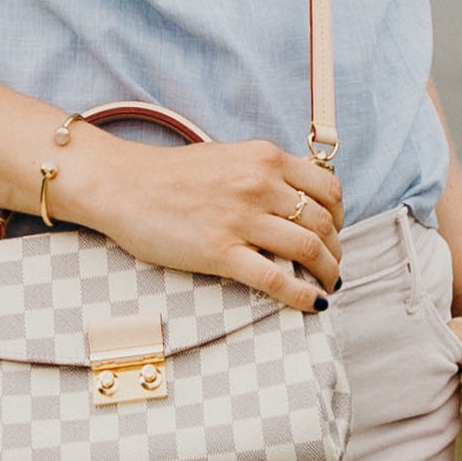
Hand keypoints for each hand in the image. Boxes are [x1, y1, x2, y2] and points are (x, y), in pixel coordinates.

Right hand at [62, 124, 344, 314]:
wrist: (122, 184)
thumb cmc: (171, 175)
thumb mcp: (229, 157)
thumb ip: (265, 173)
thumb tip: (299, 200)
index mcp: (265, 158)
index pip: (328, 188)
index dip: (339, 215)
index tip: (334, 232)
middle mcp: (260, 184)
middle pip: (324, 222)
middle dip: (336, 250)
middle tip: (331, 266)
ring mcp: (241, 219)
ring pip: (309, 250)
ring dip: (327, 272)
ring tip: (326, 285)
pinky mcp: (220, 252)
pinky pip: (276, 278)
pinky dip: (302, 295)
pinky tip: (312, 304)